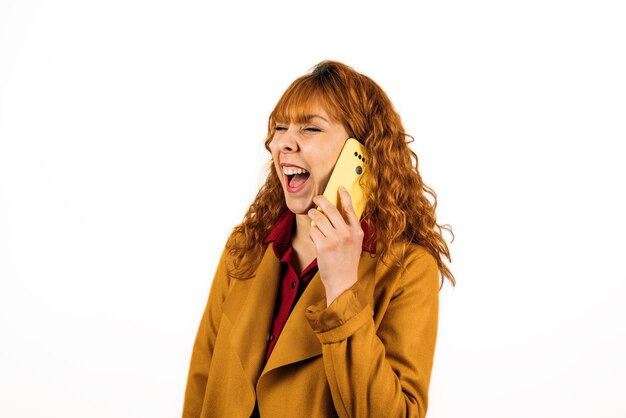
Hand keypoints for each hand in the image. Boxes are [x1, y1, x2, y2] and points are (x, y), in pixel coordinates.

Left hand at [307, 186, 363, 306]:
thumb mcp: (355, 244)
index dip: (344, 196)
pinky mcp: (323, 246)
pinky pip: (313, 230)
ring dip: (313, 214)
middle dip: (321, 200)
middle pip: (331, 209)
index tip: (339, 187)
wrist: (343, 282)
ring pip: (319, 218)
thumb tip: (334, 213)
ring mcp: (335, 239)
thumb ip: (348, 229)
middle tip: (316, 199)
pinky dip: (312, 231)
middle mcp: (347, 233)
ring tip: (312, 215)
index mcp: (357, 231)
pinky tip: (315, 236)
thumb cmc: (347, 263)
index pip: (350, 209)